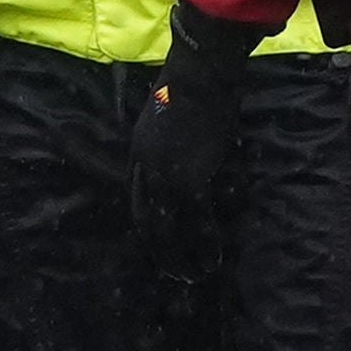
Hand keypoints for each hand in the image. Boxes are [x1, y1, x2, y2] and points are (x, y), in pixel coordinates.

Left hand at [128, 7, 260, 277]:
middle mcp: (146, 168)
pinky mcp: (191, 178)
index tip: (156, 241)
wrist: (198, 75)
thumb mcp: (164, 116)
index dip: (147, 223)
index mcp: (137, 152)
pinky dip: (205, 243)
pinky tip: (213, 258)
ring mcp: (166, 175)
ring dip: (178, 255)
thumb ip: (168, 138)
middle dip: (158, 249)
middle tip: (171, 272)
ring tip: (191, 275)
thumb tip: (185, 148)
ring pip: (167, 227)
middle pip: (145, 219)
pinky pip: (197, 220)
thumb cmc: (188, 87)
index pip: (136, 198)